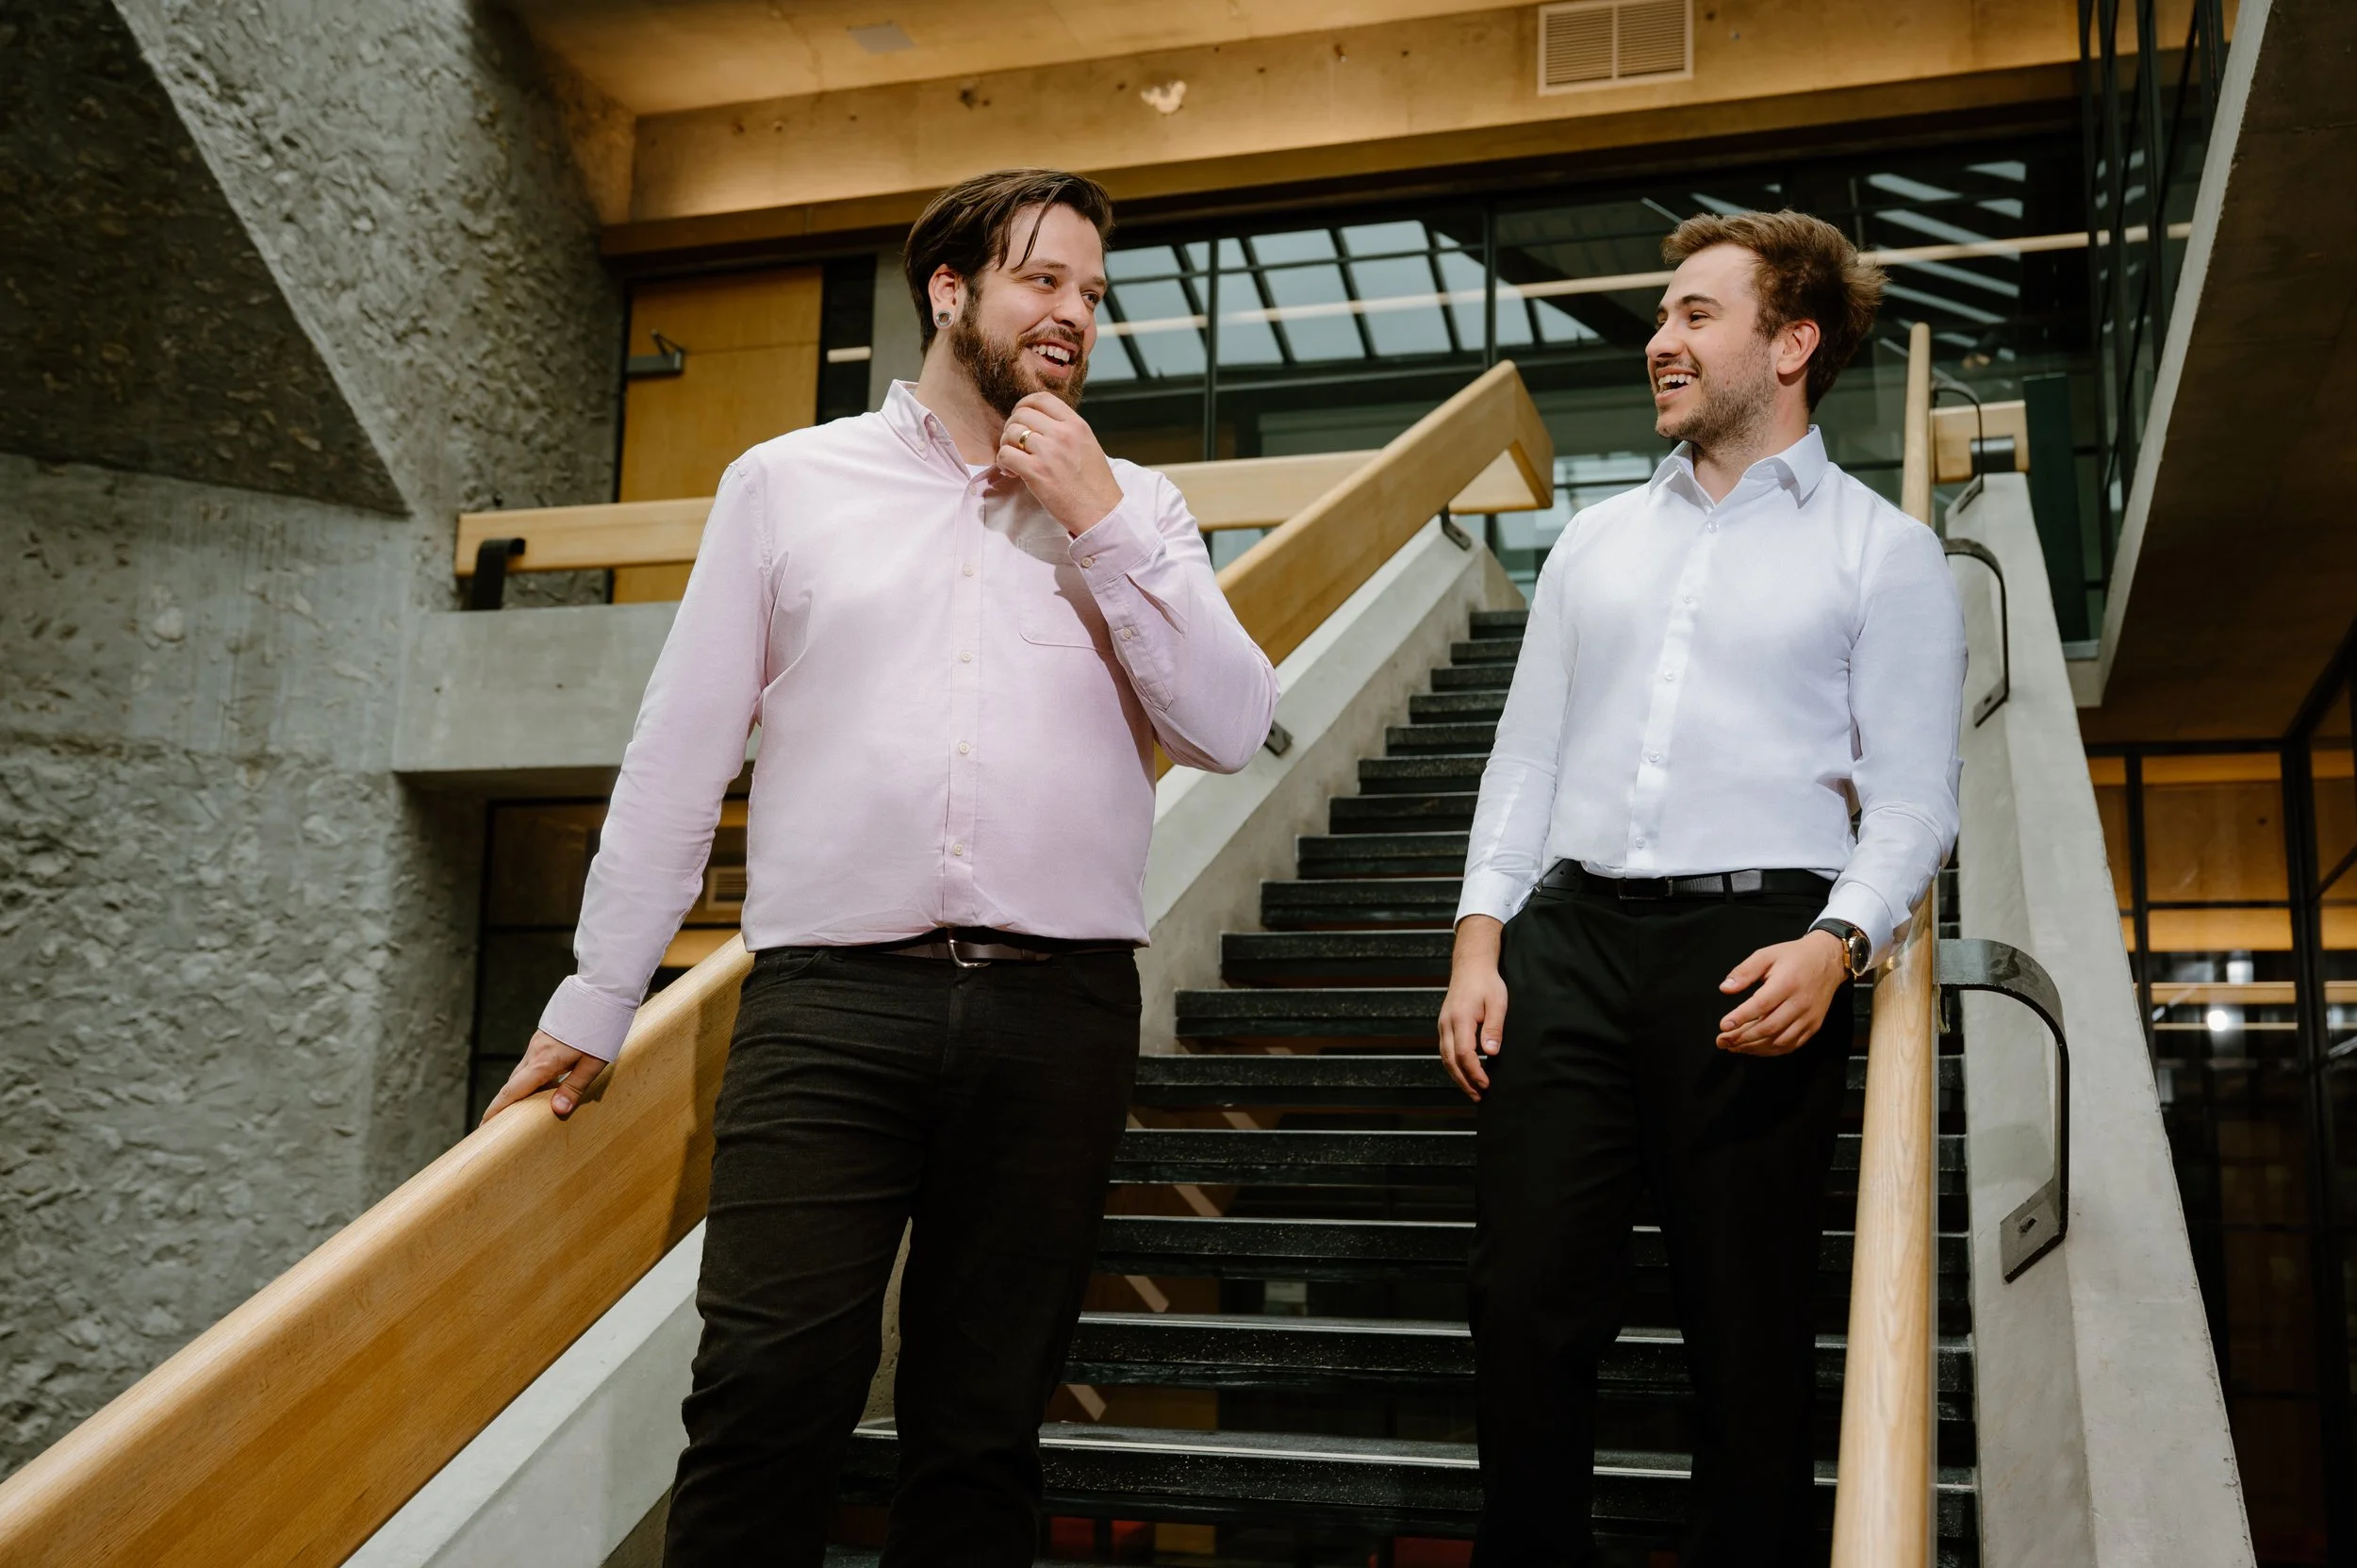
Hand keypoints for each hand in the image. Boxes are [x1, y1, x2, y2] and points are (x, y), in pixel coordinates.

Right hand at [480, 1029, 606, 1124]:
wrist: (601, 992)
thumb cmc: (601, 1029)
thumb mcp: (593, 1063)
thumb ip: (574, 1087)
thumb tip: (557, 1111)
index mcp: (544, 1062)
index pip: (512, 1092)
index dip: (496, 1110)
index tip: (483, 1125)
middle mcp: (535, 1052)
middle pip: (513, 1084)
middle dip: (503, 1104)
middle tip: (495, 1124)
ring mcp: (538, 1043)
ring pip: (522, 1072)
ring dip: (517, 1091)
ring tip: (518, 1110)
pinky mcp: (544, 1037)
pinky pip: (530, 1062)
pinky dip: (528, 1078)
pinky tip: (540, 1086)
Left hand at [998, 392, 1123, 535]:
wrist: (1100, 512)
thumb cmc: (1095, 485)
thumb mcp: (1088, 445)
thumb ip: (1066, 430)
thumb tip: (1040, 424)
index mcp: (1076, 425)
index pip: (1042, 398)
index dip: (1025, 405)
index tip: (1021, 417)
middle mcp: (1062, 434)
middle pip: (1022, 414)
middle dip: (1012, 427)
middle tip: (1015, 444)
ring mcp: (1048, 452)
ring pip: (1011, 433)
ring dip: (1006, 445)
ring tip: (1014, 461)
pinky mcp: (1036, 472)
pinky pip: (1006, 455)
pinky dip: (1003, 463)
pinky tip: (1012, 472)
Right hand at [1438, 916, 1507, 1100]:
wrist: (1471, 966)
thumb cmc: (1487, 983)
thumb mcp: (1497, 1002)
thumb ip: (1493, 1028)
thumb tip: (1490, 1053)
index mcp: (1460, 1019)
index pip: (1464, 1054)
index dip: (1475, 1073)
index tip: (1487, 1085)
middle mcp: (1447, 1024)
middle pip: (1451, 1061)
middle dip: (1464, 1081)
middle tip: (1479, 1096)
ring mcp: (1443, 1025)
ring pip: (1445, 1058)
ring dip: (1458, 1076)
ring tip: (1473, 1090)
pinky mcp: (1444, 1025)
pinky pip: (1445, 1050)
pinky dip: (1454, 1065)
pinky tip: (1465, 1072)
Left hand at [1716, 930, 1849, 1055]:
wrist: (1829, 961)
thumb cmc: (1794, 956)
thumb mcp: (1767, 954)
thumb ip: (1745, 971)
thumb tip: (1725, 988)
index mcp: (1787, 983)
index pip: (1761, 1005)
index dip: (1741, 1018)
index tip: (1723, 1026)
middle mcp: (1800, 1003)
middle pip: (1769, 1028)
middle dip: (1743, 1037)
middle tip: (1722, 1041)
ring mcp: (1809, 1018)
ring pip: (1780, 1041)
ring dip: (1754, 1048)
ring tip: (1734, 1047)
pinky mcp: (1814, 1026)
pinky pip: (1791, 1045)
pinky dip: (1771, 1051)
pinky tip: (1754, 1048)